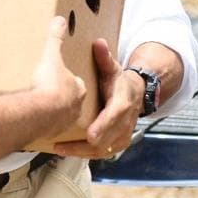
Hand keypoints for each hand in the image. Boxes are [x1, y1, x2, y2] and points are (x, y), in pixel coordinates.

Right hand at [31, 16, 87, 136]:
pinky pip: (50, 128)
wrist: (40, 112)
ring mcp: (65, 122)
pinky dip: (44, 124)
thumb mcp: (51, 55)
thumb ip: (56, 38)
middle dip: (63, 98)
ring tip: (42, 108)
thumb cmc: (48, 84)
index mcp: (78, 89)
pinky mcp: (52, 133)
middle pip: (71, 101)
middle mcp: (75, 108)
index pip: (77, 84)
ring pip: (62, 117)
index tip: (61, 77)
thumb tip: (60, 21)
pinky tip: (35, 119)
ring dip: (55, 113)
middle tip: (51, 92)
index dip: (69, 80)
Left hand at [52, 38, 141, 158]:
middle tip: (64, 146)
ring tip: (61, 149)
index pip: (115, 115)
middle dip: (86, 145)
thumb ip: (104, 57)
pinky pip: (103, 153)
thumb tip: (98, 43)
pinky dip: (86, 154)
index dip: (103, 126)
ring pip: (105, 149)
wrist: (136, 93)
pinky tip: (68, 152)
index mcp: (124, 101)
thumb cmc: (119, 80)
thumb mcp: (113, 67)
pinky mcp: (118, 142)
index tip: (90, 134)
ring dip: (82, 152)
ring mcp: (123, 134)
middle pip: (108, 138)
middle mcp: (126, 121)